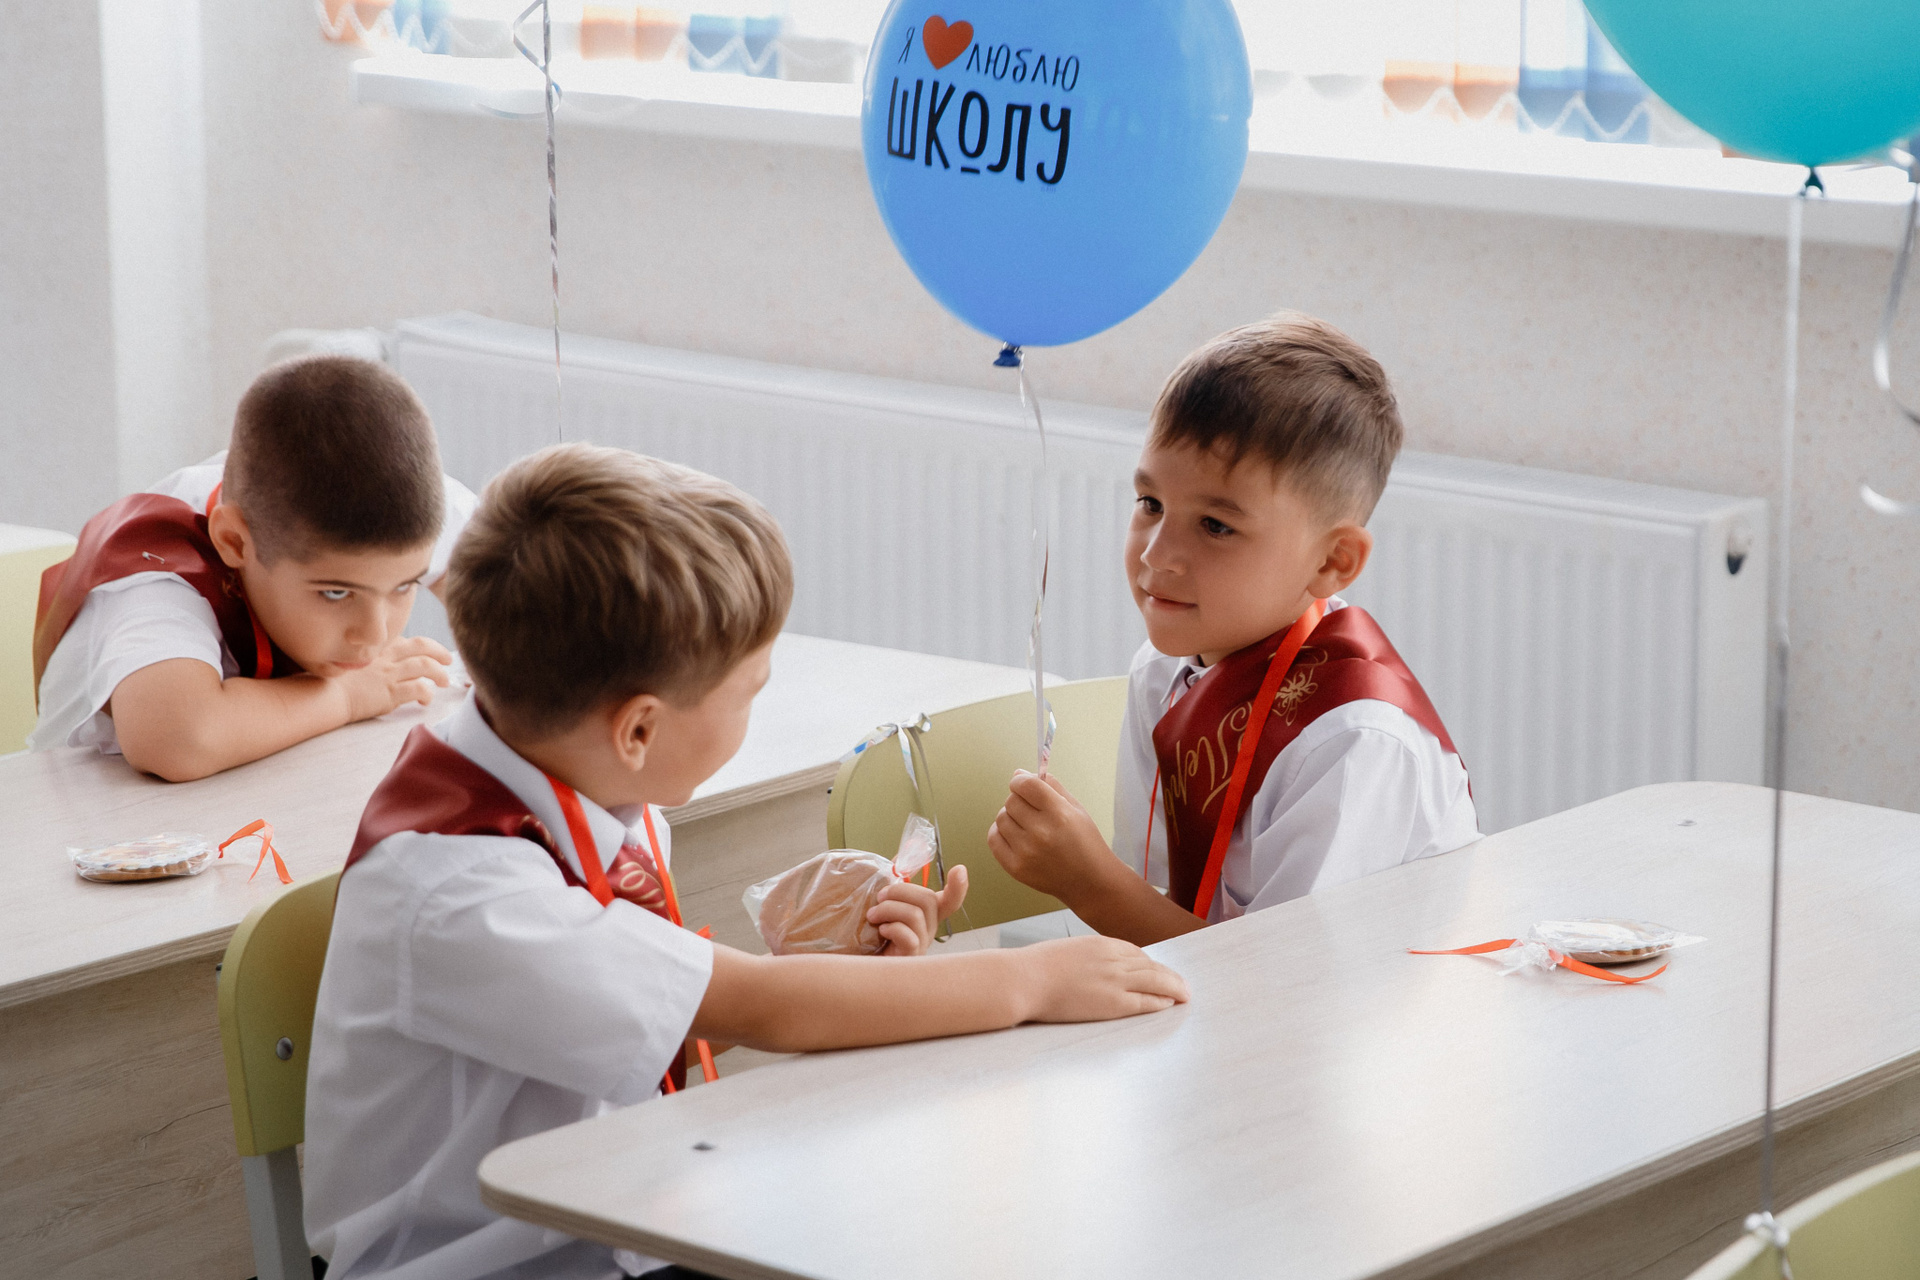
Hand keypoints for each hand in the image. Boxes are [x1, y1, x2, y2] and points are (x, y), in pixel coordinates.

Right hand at [334, 636, 452, 721]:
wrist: (323, 694)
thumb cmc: (330, 681)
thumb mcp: (349, 662)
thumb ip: (366, 660)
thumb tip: (375, 666)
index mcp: (376, 649)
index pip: (406, 641)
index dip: (422, 646)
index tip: (428, 652)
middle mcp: (386, 658)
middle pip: (421, 646)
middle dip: (439, 651)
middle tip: (448, 659)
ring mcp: (389, 675)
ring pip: (425, 666)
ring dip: (439, 673)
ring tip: (444, 681)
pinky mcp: (390, 693)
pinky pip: (418, 689)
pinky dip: (427, 693)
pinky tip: (426, 700)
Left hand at [868, 864, 968, 956]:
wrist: (855, 964)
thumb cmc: (867, 933)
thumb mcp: (881, 903)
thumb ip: (893, 884)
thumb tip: (898, 858)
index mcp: (925, 915)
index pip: (950, 901)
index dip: (958, 886)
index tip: (959, 870)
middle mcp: (928, 930)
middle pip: (928, 899)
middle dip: (901, 890)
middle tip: (879, 896)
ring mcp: (921, 946)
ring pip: (916, 914)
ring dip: (889, 908)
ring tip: (872, 915)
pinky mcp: (910, 959)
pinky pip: (908, 936)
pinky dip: (891, 928)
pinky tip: (881, 931)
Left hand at [987, 770, 1117, 901]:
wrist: (1089, 881)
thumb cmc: (1085, 843)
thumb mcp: (1076, 808)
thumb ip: (1051, 786)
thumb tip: (1019, 773)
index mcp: (1059, 814)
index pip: (1025, 785)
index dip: (1020, 780)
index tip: (1023, 783)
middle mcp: (1041, 833)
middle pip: (1011, 801)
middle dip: (1019, 800)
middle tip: (1031, 809)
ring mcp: (1026, 852)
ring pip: (1001, 818)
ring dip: (1011, 817)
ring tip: (1027, 825)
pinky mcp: (1015, 868)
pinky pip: (994, 839)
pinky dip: (1001, 832)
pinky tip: (1015, 835)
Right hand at [1019, 935, 1189, 1021]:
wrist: (1025, 979)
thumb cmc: (1033, 968)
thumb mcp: (1064, 952)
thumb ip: (1082, 958)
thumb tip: (1084, 967)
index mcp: (1100, 943)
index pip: (1134, 952)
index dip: (1149, 963)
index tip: (1157, 969)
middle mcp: (1113, 958)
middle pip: (1150, 965)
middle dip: (1169, 974)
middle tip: (1183, 984)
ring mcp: (1115, 979)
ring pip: (1155, 980)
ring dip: (1173, 987)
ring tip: (1185, 994)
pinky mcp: (1113, 1002)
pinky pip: (1145, 1001)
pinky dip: (1160, 1001)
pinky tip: (1169, 1004)